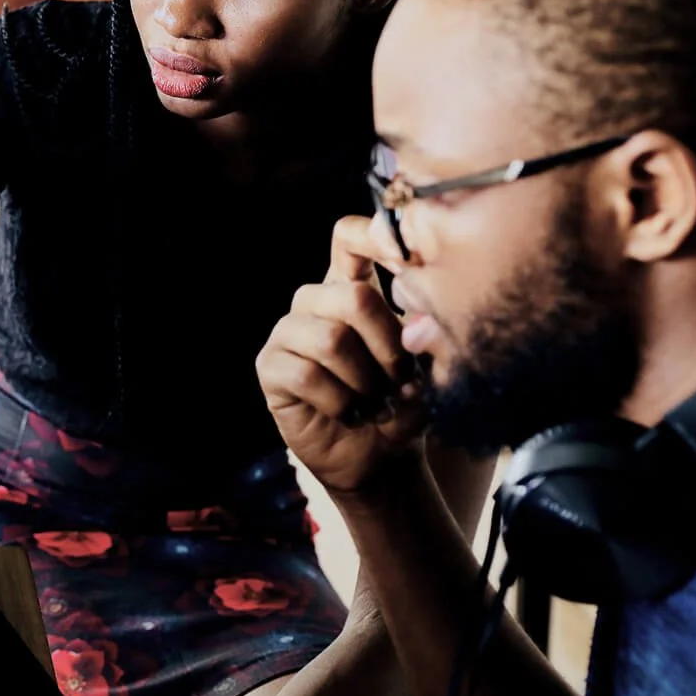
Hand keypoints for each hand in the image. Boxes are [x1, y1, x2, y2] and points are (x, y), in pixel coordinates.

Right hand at [257, 216, 426, 492]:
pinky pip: (306, 373)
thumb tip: (415, 329)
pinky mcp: (271, 366)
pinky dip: (341, 401)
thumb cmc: (402, 403)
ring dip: (366, 381)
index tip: (406, 262)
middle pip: (353, 296)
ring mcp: (288, 332)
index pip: (349, 238)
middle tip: (402, 380)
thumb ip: (422, 340)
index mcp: (352, 287)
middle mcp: (316, 302)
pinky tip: (350, 414)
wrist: (379, 458)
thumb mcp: (425, 368)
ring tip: (377, 402)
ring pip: (332, 339)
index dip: (372, 237)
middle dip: (390, 346)